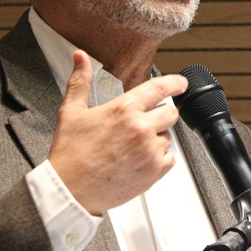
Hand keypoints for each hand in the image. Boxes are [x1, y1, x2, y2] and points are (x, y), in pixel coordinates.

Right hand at [47, 50, 187, 214]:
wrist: (70, 191)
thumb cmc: (69, 154)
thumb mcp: (71, 112)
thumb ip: (80, 81)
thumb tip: (80, 58)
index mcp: (123, 109)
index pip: (160, 88)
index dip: (175, 83)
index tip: (180, 84)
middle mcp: (140, 129)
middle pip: (170, 113)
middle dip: (160, 115)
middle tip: (142, 124)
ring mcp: (149, 151)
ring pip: (168, 137)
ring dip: (156, 139)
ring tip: (131, 147)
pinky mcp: (154, 172)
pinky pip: (169, 159)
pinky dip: (158, 159)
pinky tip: (138, 160)